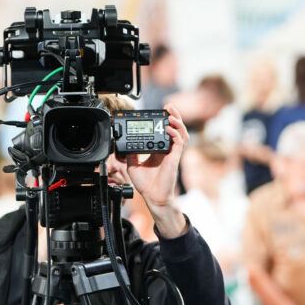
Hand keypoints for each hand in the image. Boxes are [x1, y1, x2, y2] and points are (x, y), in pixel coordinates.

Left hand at [125, 103, 189, 237]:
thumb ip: (130, 154)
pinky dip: (174, 134)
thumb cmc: (146, 185)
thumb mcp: (133, 165)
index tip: (158, 113)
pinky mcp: (174, 159)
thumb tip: (124, 144)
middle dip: (174, 116)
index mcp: (159, 151)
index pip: (164, 132)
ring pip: (181, 134)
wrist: (153, 197)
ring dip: (178, 122)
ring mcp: (172, 154)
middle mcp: (167, 150)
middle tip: (168, 107)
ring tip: (171, 114)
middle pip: (175, 129)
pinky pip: (178, 143)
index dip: (163, 121)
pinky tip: (168, 128)